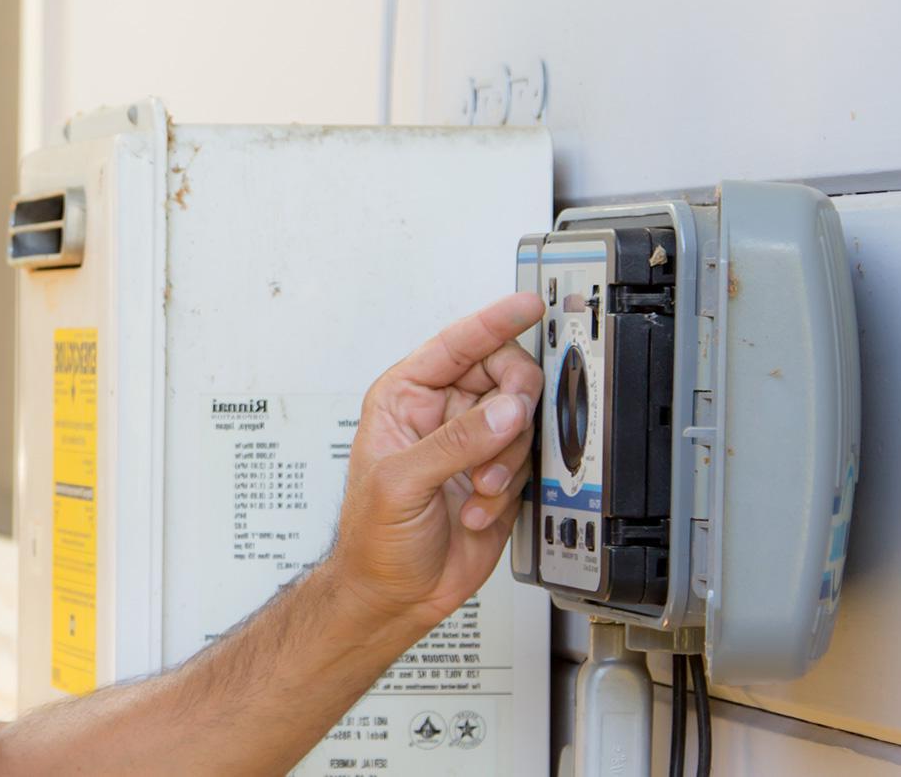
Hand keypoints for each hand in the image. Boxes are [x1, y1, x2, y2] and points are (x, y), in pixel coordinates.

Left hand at [328, 292, 544, 629]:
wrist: (393, 594)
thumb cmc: (372, 538)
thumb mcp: (400, 482)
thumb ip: (453, 443)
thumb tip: (503, 410)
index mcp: (404, 397)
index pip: (455, 344)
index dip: (492, 322)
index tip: (527, 306)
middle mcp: (441, 414)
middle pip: (503, 377)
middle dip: (509, 409)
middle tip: (504, 432)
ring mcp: (471, 445)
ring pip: (521, 422)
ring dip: (504, 462)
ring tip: (474, 490)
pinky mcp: (498, 477)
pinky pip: (527, 464)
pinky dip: (509, 491)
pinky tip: (475, 511)